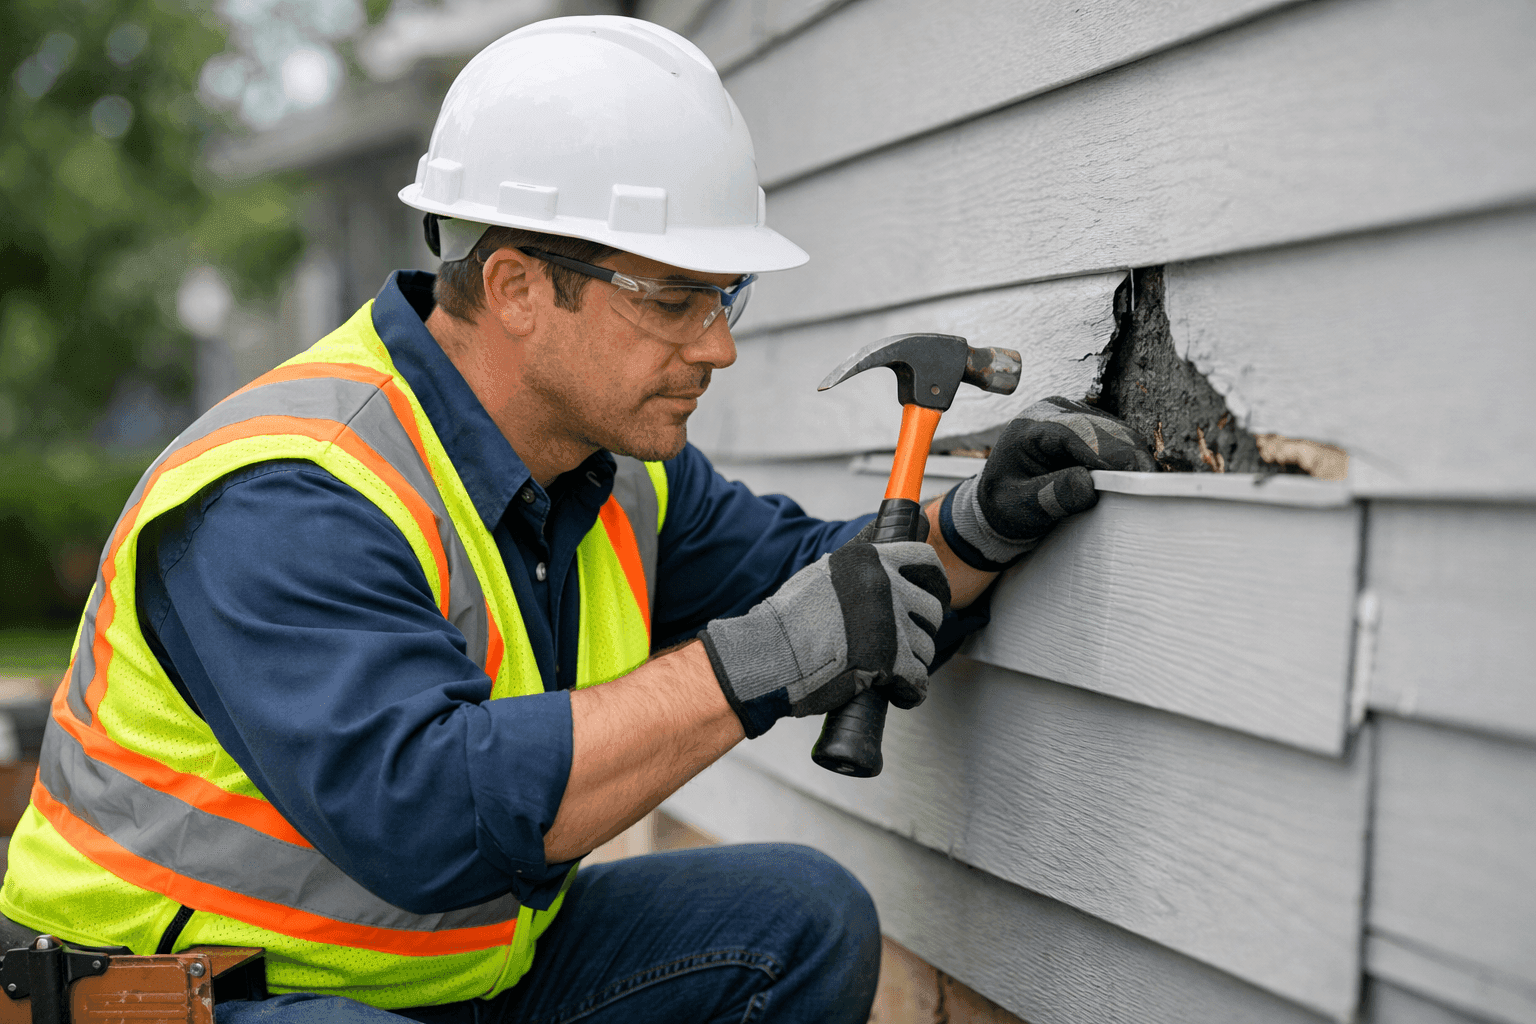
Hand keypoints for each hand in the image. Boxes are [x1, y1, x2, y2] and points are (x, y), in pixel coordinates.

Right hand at [699, 541, 950, 737]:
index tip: (933, 595)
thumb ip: (857, 570)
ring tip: (889, 670)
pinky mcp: (890, 659)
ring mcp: (889, 621)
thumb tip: (881, 554)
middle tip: (902, 643)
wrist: (769, 655)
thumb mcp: (822, 575)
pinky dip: (912, 691)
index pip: (926, 560)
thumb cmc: (787, 622)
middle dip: (920, 629)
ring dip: (913, 661)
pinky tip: (898, 693)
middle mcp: (883, 585)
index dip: (934, 581)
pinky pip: (918, 679)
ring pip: (926, 646)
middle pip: (931, 608)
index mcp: (868, 560)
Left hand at [940, 397, 1154, 570]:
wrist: (1001, 498)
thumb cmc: (1005, 503)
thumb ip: (1052, 495)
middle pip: (1105, 428)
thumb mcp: (1020, 506)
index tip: (1137, 476)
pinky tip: (1129, 479)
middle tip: (1151, 487)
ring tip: (1140, 488)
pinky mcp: (1090, 424)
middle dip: (1129, 456)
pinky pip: (1118, 438)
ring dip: (1131, 457)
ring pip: (1118, 431)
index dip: (1111, 453)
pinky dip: (1127, 457)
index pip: (1079, 432)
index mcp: (1032, 425)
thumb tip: (1089, 485)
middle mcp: (1056, 410)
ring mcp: (1075, 413)